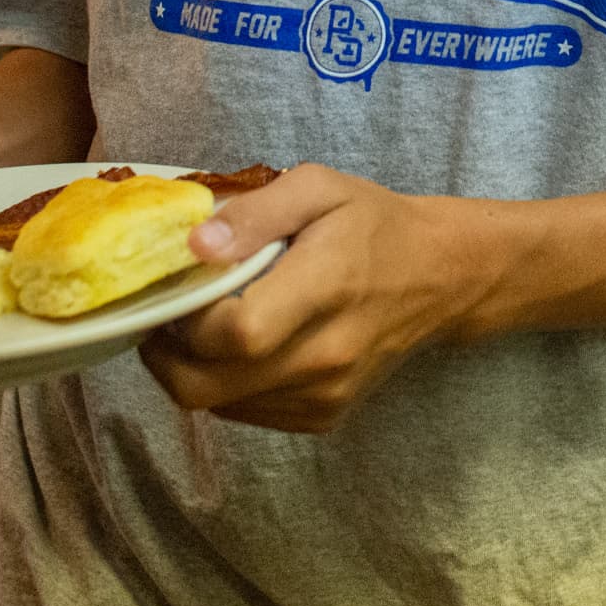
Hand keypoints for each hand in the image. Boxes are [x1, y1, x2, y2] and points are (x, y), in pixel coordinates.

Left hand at [138, 164, 487, 431]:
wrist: (439, 277)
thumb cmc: (373, 224)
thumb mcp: (318, 187)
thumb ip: (256, 212)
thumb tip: (196, 245)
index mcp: (324, 290)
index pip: (234, 332)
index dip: (187, 317)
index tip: (180, 288)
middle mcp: (325, 356)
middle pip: (207, 386)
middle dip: (166, 355)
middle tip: (167, 315)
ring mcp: (325, 395)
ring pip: (217, 406)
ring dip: (192, 370)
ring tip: (204, 325)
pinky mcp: (323, 417)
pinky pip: (244, 414)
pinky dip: (224, 385)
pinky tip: (239, 347)